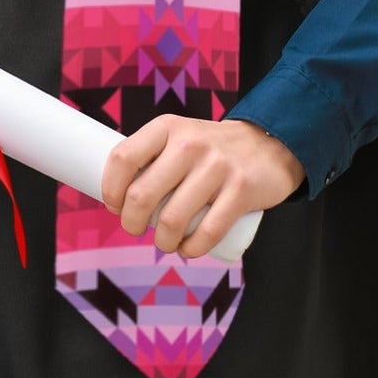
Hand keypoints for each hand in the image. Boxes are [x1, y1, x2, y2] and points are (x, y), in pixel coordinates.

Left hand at [100, 116, 304, 258]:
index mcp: (166, 127)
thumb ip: (153, 156)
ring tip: (164, 242)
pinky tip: (186, 249)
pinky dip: (191, 249)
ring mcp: (216, 167)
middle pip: (142, 194)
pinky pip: (208, 232)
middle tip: (133, 228)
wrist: (267, 144)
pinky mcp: (241, 190)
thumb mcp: (178, 135)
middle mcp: (188, 143)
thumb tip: (118, 192)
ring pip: (172, 219)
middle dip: (130, 222)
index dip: (110, 188)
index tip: (113, 205)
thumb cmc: (210, 148)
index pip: (123, 158)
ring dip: (161, 242)